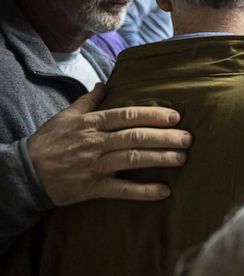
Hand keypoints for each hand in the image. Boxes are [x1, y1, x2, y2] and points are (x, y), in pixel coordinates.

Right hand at [27, 84, 191, 205]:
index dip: (153, 115)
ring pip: (131, 160)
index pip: (127, 115)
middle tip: (188, 138)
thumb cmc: (48, 142)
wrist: (24, 173)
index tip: (175, 117)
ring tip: (181, 158)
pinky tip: (164, 191)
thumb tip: (105, 84)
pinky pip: (121, 191)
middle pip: (135, 137)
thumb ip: (88, 101)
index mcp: (92, 124)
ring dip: (159, 159)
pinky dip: (143, 191)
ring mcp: (95, 166)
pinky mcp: (92, 188)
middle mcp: (96, 143)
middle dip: (164, 137)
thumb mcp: (65, 116)